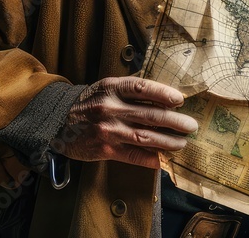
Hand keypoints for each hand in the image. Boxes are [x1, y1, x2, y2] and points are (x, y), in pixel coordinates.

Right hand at [51, 77, 197, 168]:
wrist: (57, 121)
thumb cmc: (89, 102)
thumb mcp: (107, 88)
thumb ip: (131, 91)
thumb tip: (165, 100)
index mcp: (112, 88)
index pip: (143, 88)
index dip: (164, 94)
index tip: (180, 100)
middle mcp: (110, 108)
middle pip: (150, 115)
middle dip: (175, 122)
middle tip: (191, 126)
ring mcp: (107, 130)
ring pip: (145, 137)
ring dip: (167, 141)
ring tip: (182, 143)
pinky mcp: (104, 149)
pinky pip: (132, 155)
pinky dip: (149, 159)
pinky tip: (162, 160)